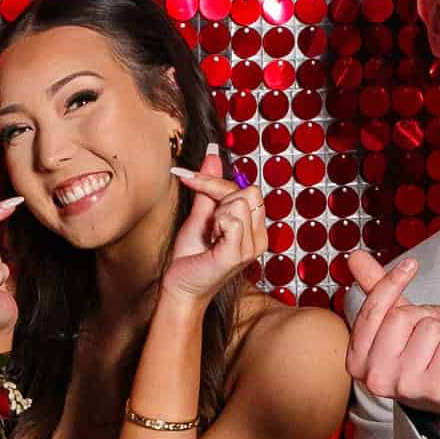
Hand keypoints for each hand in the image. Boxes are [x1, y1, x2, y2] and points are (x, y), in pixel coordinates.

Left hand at [162, 146, 266, 301]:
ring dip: (217, 214)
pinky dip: (216, 224)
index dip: (214, 180)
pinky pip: (232, 219)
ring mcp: (252, 247)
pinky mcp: (239, 255)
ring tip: (211, 235)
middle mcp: (260, 237)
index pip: (247, 188)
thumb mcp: (201, 214)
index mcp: (255, 227)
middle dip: (218, 195)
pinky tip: (212, 242)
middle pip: (248, 190)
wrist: (179, 287)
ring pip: (241, 201)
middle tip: (207, 220)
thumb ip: (210, 186)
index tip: (185, 176)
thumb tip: (213, 152)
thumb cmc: (191, 256)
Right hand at [343, 250, 439, 433]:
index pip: (373, 311)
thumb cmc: (417, 358)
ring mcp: (406, 386)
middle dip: (423, 313)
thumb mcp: (393, 324)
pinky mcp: (437, 388)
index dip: (392, 282)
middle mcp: (376, 377)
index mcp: (357, 361)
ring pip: (430, 327)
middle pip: (402, 317)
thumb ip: (375, 291)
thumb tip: (355, 256)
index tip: (411, 265)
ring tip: (439, 345)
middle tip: (432, 323)